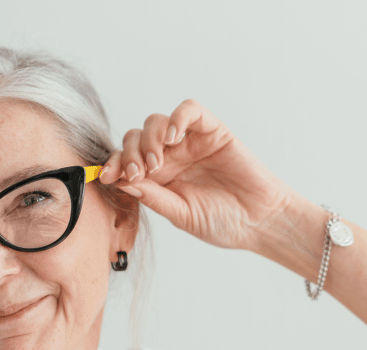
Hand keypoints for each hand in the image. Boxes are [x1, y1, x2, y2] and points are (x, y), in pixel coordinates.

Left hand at [99, 100, 297, 251]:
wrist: (260, 221)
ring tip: (158, 162)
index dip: (113, 164)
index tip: (106, 176)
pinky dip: (177, 118)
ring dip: (149, 139)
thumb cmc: (222, 223)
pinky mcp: (212, 130)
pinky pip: (189, 110)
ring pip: (156, 122)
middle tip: (139, 173)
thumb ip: (153, 197)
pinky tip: (174, 137)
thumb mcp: (181, 214)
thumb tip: (120, 182)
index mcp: (158, 179)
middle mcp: (170, 157)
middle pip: (135, 138)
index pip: (126, 162)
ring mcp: (190, 142)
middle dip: (130, 154)